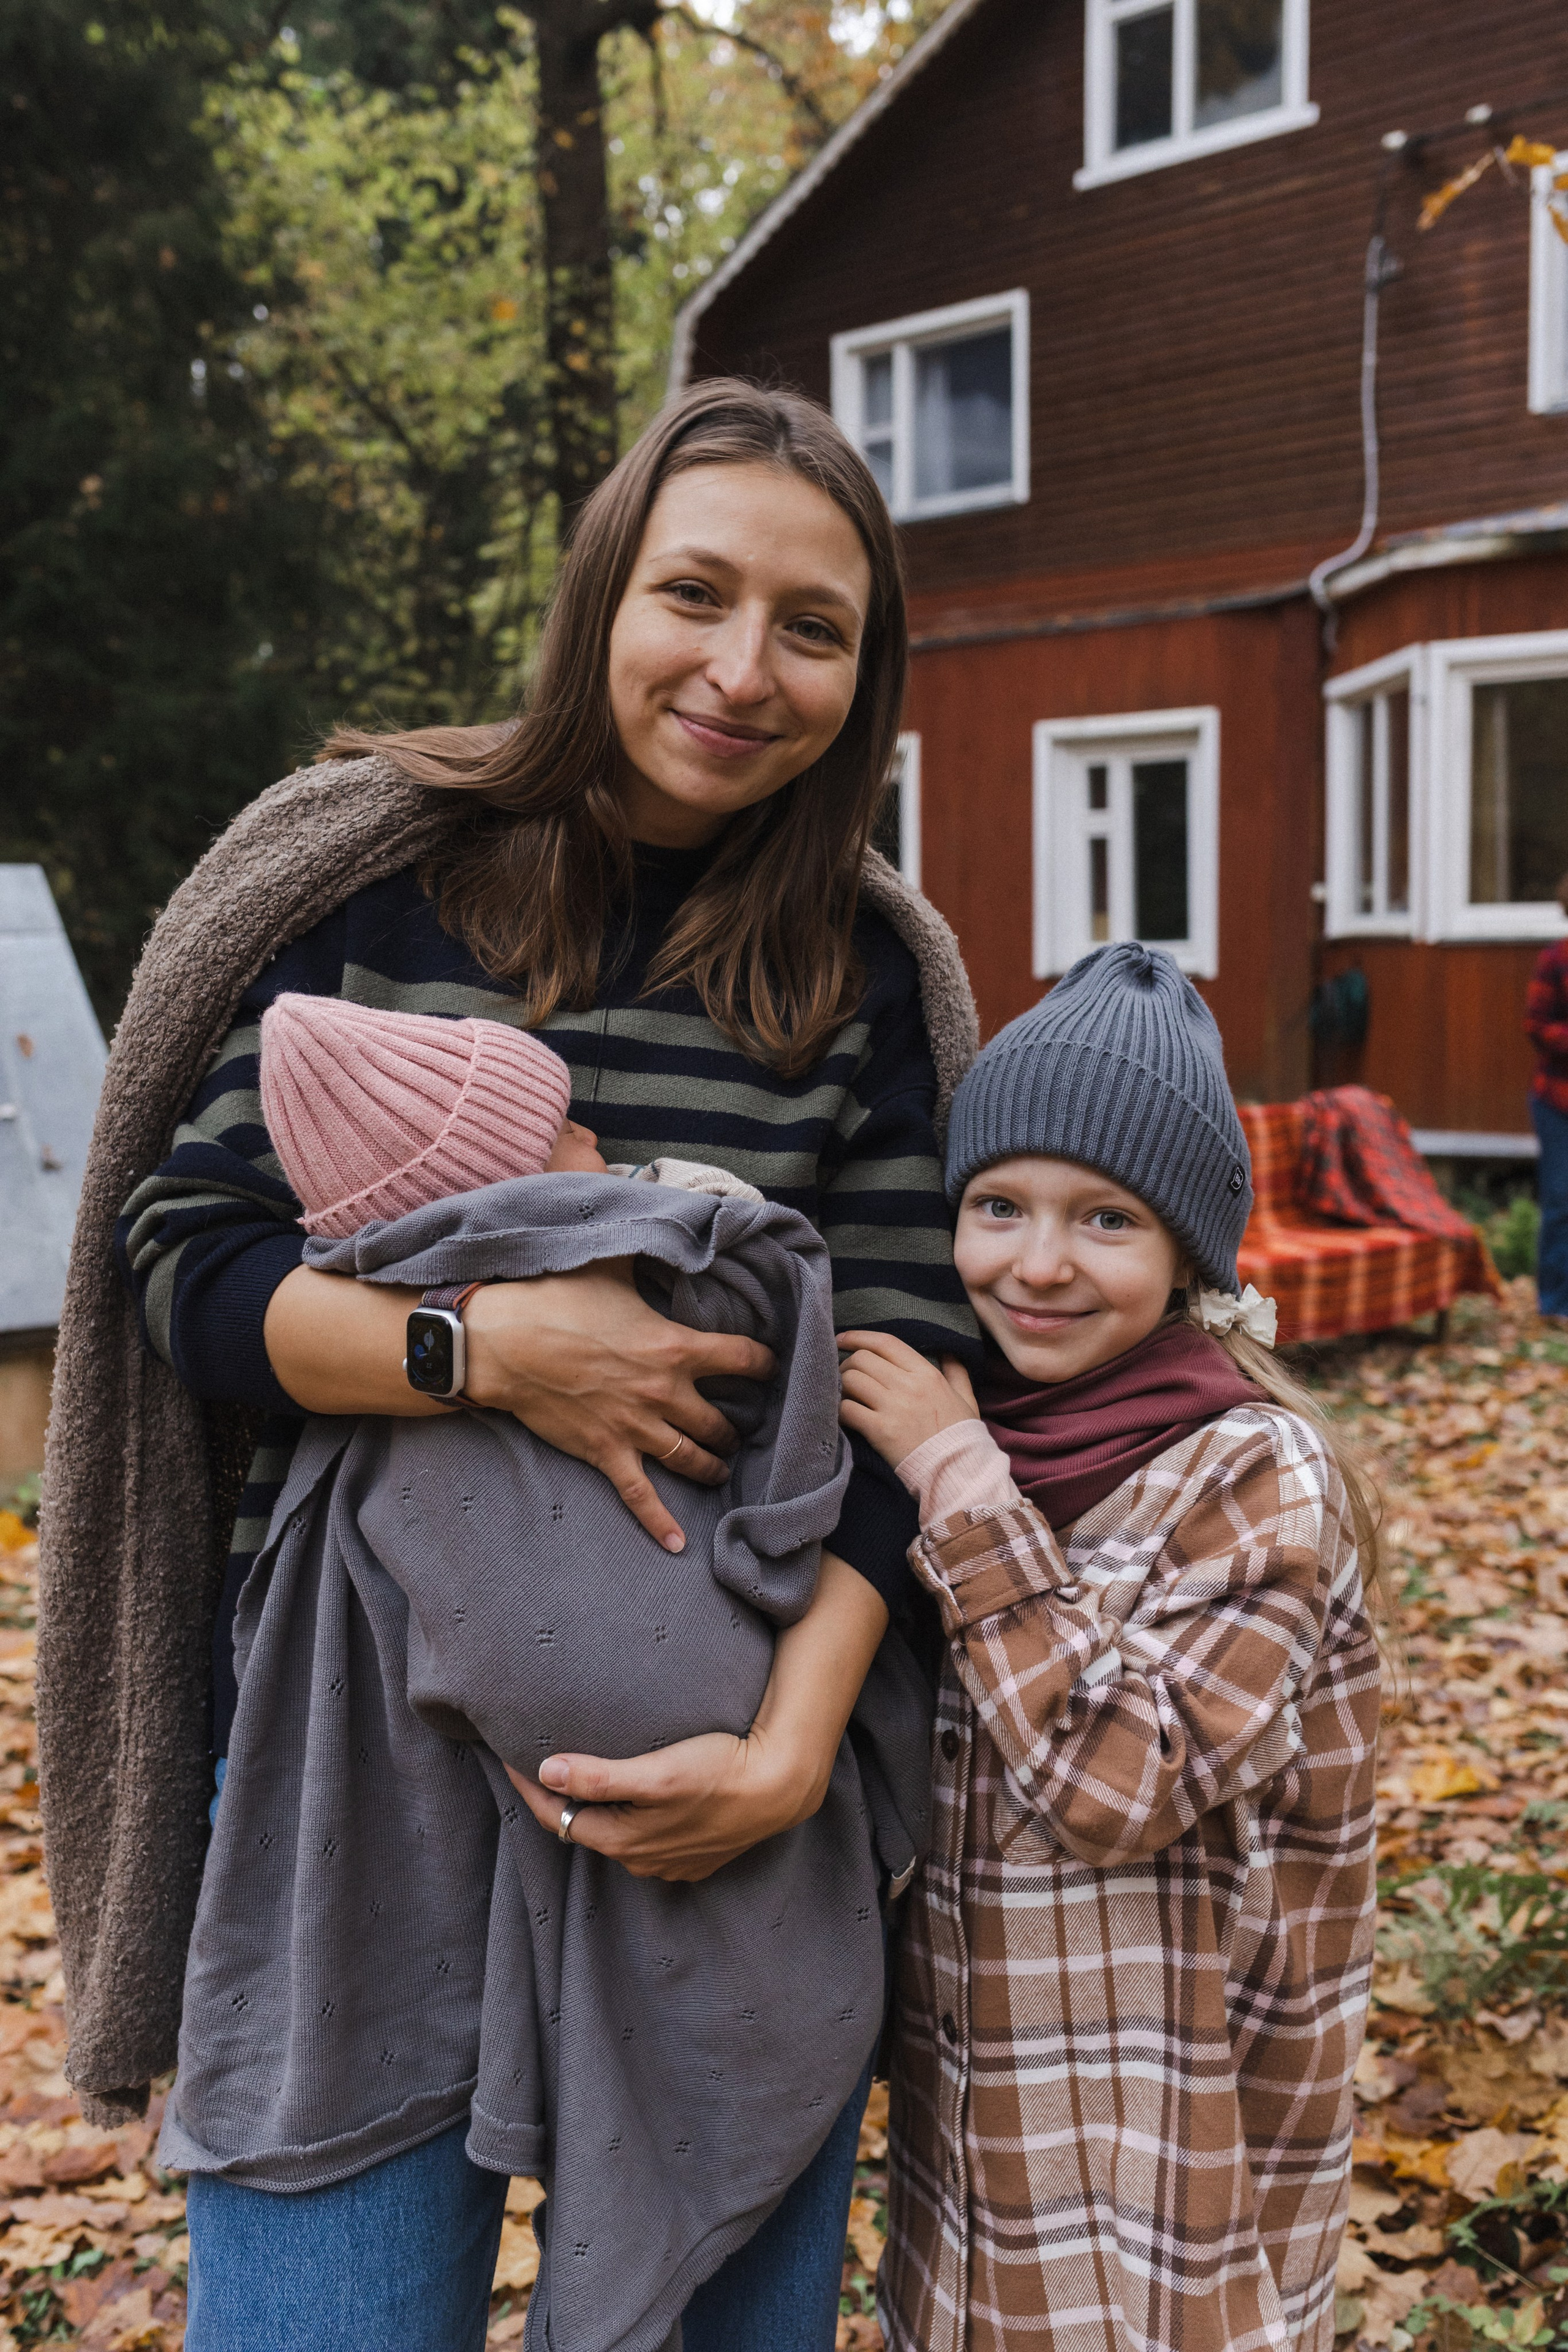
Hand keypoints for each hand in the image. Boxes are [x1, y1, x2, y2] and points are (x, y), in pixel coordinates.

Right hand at [463, 1261, 773, 1551]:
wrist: (505, 1343)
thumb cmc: (557, 1299)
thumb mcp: (613, 1266)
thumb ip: (652, 1256)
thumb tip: (676, 1232)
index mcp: (675, 1347)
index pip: (745, 1359)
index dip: (765, 1362)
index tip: (772, 1366)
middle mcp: (665, 1393)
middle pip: (722, 1423)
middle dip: (735, 1428)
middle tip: (739, 1428)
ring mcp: (636, 1428)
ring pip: (693, 1459)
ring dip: (712, 1466)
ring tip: (720, 1466)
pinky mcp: (606, 1452)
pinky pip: (641, 1497)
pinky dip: (661, 1523)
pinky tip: (680, 1545)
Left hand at [506, 1726, 813, 1881]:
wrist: (779, 1788)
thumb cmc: (718, 1772)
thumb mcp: (654, 1773)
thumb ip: (599, 1777)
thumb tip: (547, 1771)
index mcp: (622, 1841)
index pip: (556, 1817)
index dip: (529, 1787)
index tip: (508, 1756)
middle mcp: (641, 1860)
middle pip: (585, 1827)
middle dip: (561, 1798)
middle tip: (540, 1761)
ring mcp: (670, 1863)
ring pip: (618, 1834)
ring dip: (599, 1809)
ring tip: (588, 1774)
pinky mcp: (696, 1856)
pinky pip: (649, 1840)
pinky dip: (633, 1818)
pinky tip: (639, 1796)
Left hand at [837, 1330, 980, 1470]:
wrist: (958, 1471)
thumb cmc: (961, 1435)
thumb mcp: (965, 1398)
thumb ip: (957, 1372)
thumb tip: (948, 1352)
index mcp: (927, 1374)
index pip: (886, 1343)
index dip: (859, 1337)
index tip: (842, 1338)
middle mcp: (908, 1385)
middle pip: (862, 1359)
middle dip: (848, 1365)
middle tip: (846, 1376)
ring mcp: (893, 1407)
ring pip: (851, 1380)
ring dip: (842, 1386)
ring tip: (846, 1396)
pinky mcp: (880, 1431)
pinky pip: (847, 1409)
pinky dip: (840, 1410)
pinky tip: (845, 1415)